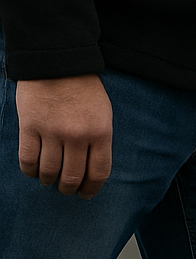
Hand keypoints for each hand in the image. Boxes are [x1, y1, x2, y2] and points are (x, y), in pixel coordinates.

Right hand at [16, 74, 113, 197]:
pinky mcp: (29, 127)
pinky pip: (28, 159)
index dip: (91, 189)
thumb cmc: (84, 89)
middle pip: (72, 176)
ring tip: (48, 180)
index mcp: (101, 133)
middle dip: (69, 188)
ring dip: (48, 180)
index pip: (98, 172)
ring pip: (48, 171)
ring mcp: (52, 132)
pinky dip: (29, 170)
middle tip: (65, 189)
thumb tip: (91, 168)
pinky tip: (32, 171)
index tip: (86, 195)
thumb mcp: (103, 114)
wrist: (58, 63)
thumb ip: (99, 140)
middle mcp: (78, 136)